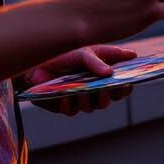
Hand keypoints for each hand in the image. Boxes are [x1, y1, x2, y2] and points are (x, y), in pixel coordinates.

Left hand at [22, 44, 137, 115]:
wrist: (37, 62)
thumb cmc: (64, 54)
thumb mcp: (82, 52)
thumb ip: (96, 61)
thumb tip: (110, 72)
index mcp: (103, 75)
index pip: (121, 86)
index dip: (126, 87)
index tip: (126, 83)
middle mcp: (94, 89)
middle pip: (108, 100)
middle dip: (107, 96)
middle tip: (104, 89)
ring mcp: (80, 99)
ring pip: (91, 107)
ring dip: (88, 100)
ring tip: (82, 92)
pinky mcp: (65, 105)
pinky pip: (71, 110)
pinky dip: (69, 104)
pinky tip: (65, 97)